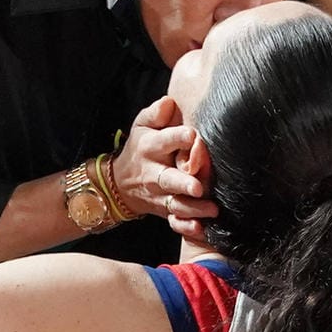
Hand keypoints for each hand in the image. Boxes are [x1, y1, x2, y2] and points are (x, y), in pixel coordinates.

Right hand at [110, 97, 217, 235]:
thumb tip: (170, 102)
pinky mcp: (165, 211)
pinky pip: (175, 222)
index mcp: (151, 147)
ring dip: (193, 209)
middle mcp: (155, 173)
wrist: (120, 183)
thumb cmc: (142, 146)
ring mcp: (160, 195)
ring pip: (176, 203)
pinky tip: (200, 229)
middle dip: (184, 183)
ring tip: (212, 210)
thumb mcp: (142, 125)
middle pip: (169, 178)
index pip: (166, 140)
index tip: (193, 136)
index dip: (179, 138)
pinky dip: (186, 227)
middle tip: (199, 187)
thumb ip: (156, 113)